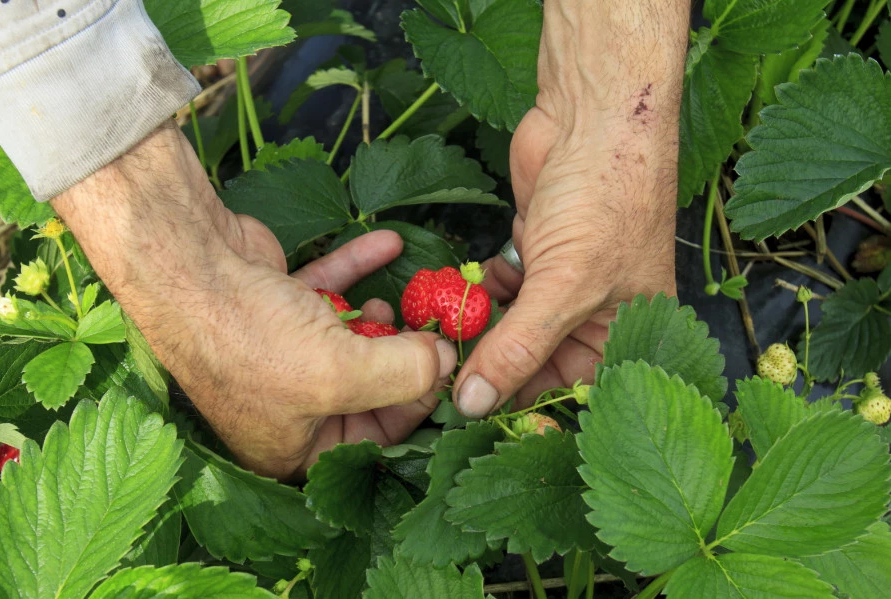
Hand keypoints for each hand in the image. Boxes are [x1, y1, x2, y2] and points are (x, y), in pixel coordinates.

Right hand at [52, 121, 456, 479]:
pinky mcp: (277, 306)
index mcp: (292, 446)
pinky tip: (389, 243)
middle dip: (402, 355)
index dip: (415, 405)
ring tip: (402, 298)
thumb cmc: (251, 338)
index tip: (447, 370)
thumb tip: (446, 363)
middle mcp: (287, 405)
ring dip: (382, 316)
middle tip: (434, 328)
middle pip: (366, 387)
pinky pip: (328, 293)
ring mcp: (280, 353)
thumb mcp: (341, 373)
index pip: (373, 440)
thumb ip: (405, 374)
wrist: (182, 263)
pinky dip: (358, 270)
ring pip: (350, 339)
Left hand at [452, 1, 688, 416]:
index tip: (470, 418)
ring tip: (446, 332)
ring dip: (481, 328)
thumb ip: (519, 348)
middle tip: (444, 377)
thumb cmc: (607, 198)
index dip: (524, 406)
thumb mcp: (566, 283)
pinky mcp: (533, 253)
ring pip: (513, 327)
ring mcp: (562, 282)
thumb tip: (475, 404)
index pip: (572, 392)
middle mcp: (596, 315)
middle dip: (493, 366)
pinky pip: (501, 291)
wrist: (594, 113)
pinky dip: (481, 291)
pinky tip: (466, 288)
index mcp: (627, 333)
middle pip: (537, 363)